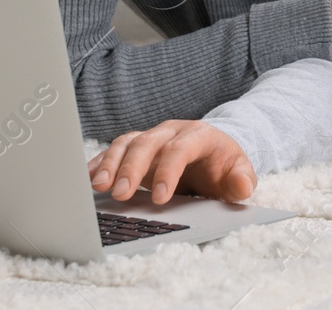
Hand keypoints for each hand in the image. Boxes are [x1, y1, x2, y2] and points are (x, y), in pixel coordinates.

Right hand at [88, 120, 254, 204]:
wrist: (214, 154)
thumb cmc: (224, 166)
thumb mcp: (239, 172)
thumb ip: (242, 180)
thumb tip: (242, 186)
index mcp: (198, 135)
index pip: (180, 149)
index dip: (168, 172)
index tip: (160, 199)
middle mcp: (171, 131)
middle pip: (147, 143)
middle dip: (132, 168)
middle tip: (120, 194)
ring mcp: (152, 137)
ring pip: (127, 143)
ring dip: (110, 163)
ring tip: (98, 186)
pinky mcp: (137, 148)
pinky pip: (116, 150)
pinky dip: (100, 162)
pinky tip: (88, 178)